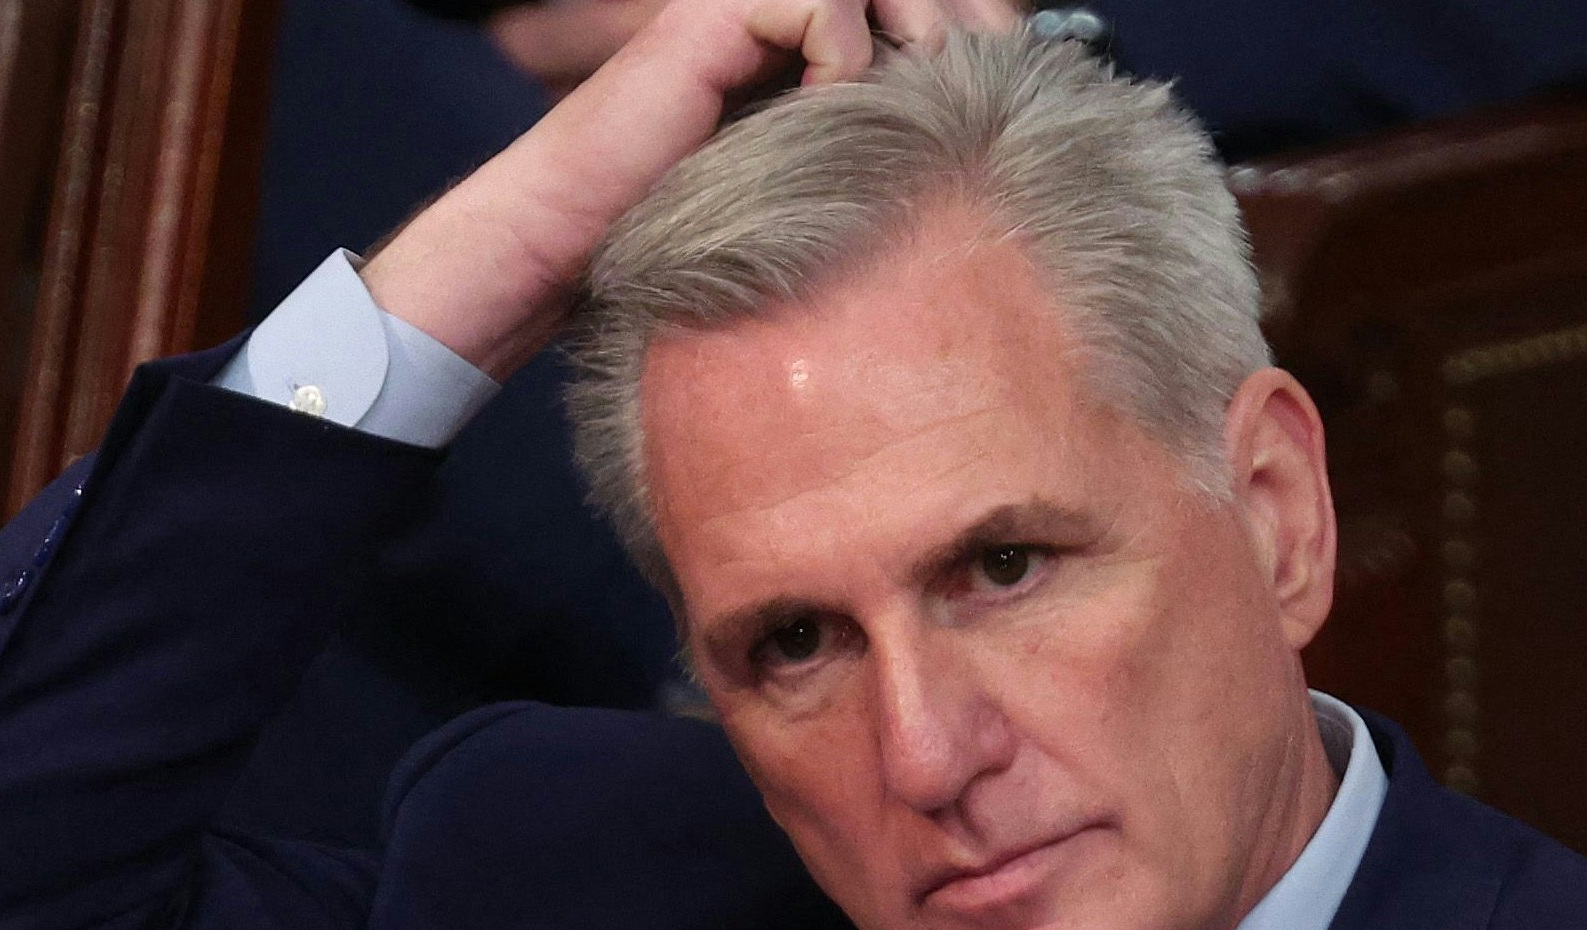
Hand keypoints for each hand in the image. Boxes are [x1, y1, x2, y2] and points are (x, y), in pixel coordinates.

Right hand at [366, 0, 1016, 382]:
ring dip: (923, 34)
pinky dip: (848, 61)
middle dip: (971, 28)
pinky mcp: (714, 16)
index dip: (981, 37)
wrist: (566, 248)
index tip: (1020, 99)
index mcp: (808, 43)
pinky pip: (823, 9)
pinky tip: (838, 117)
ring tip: (934, 100)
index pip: (922, 7)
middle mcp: (780, 11)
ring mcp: (744, 5)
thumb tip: (983, 172)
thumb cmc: (680, 248)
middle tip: (998, 91)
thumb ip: (875, 165)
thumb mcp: (809, 203)